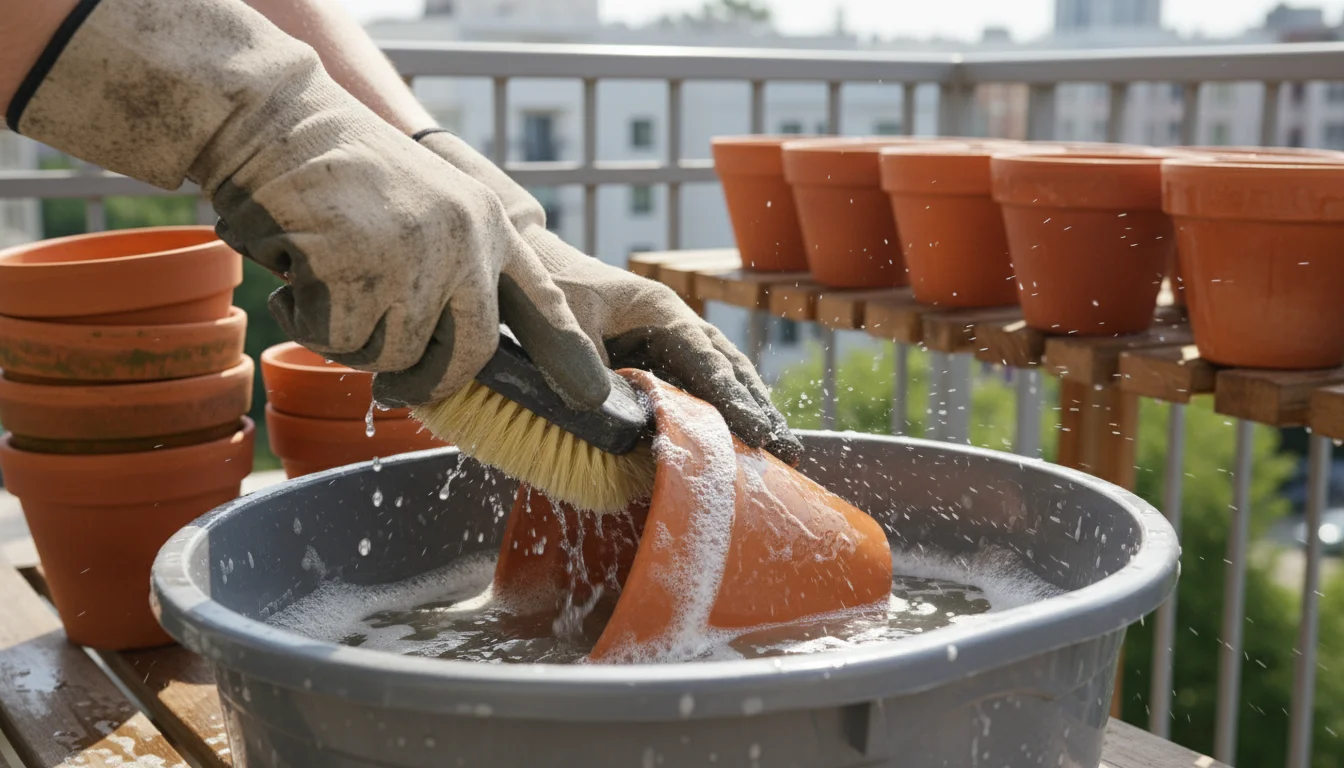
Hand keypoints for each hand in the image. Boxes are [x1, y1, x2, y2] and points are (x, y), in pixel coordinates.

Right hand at [212, 130, 610, 410]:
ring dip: (347, 335)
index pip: (542, 300)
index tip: (592, 394)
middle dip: (425, 383)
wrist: (269, 116)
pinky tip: (293, 272)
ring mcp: (417, 254)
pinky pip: (336, 339)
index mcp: (486, 223)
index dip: (566, 353)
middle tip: (392, 392)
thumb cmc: (333, 170)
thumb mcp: (419, 209)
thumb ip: (447, 268)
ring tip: (321, 275)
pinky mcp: (360, 268)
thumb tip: (448, 354)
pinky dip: (304, 319)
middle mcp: (466, 240)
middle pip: (468, 354)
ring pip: (392, 354)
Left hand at [416, 131, 801, 462]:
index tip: (757, 432)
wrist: (530, 264)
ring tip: (779, 448)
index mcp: (660, 311)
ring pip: (721, 376)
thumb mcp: (561, 325)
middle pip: (729, 368)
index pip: (707, 361)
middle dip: (759, 408)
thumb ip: (582, 366)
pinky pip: (697, 384)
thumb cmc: (546, 290)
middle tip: (788, 450)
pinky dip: (720, 409)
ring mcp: (668, 339)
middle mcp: (673, 324)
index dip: (733, 399)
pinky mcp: (656, 356)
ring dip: (748, 410)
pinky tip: (737, 437)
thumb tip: (606, 412)